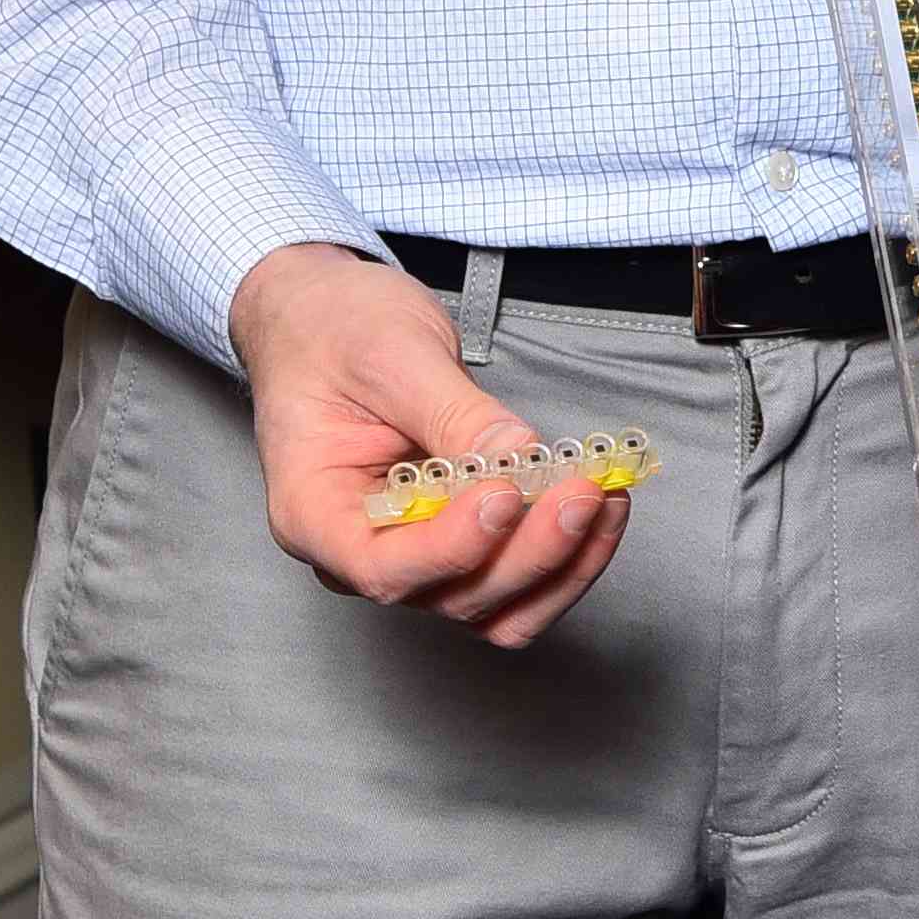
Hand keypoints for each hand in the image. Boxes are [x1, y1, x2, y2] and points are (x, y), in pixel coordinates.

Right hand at [229, 242, 629, 647]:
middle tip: (582, 489)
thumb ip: (454, 415)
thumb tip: (520, 458)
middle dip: (528, 551)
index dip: (453, 547)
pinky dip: (562, 556)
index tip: (506, 494)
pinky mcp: (456, 539)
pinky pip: (511, 578)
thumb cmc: (335, 331)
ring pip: (492, 604)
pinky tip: (598, 507)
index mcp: (315, 514)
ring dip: (559, 564)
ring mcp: (412, 553)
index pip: (383, 569)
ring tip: (603, 498)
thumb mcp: (392, 357)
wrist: (325, 314)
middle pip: (451, 594)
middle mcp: (361, 552)